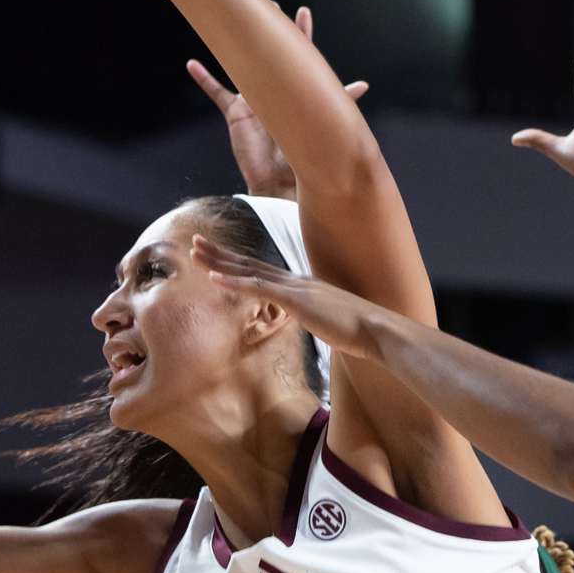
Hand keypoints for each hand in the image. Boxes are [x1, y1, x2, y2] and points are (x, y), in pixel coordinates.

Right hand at [190, 6, 366, 200]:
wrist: (283, 182)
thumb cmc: (306, 155)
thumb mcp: (325, 124)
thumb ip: (340, 102)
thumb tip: (362, 85)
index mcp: (295, 91)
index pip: (299, 55)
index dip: (301, 33)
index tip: (303, 12)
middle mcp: (273, 90)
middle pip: (269, 52)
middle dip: (269, 28)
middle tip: (270, 3)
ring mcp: (253, 99)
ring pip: (241, 65)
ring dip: (235, 45)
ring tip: (229, 20)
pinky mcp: (235, 113)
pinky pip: (216, 93)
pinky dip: (204, 79)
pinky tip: (192, 65)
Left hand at [193, 237, 382, 360]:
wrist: (378, 330)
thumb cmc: (358, 330)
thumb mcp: (330, 320)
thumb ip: (316, 316)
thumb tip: (311, 320)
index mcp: (303, 286)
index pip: (263, 271)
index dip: (237, 262)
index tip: (216, 255)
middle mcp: (296, 281)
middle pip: (251, 263)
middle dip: (220, 253)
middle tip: (195, 242)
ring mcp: (296, 288)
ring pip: (249, 270)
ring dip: (219, 261)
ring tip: (195, 251)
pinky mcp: (297, 300)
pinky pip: (259, 288)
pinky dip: (234, 281)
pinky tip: (213, 276)